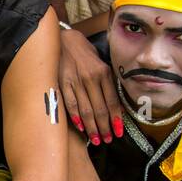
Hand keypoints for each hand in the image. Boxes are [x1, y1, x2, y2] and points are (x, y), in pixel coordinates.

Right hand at [59, 27, 120, 144]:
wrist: (64, 40)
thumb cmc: (84, 53)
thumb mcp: (101, 64)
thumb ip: (107, 83)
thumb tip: (116, 106)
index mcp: (104, 73)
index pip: (113, 101)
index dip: (116, 119)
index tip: (119, 132)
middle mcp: (91, 78)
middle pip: (100, 109)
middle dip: (105, 127)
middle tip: (107, 139)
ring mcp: (76, 81)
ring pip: (86, 110)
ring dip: (92, 127)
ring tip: (96, 139)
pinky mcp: (62, 83)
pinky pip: (70, 104)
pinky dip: (76, 117)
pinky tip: (81, 127)